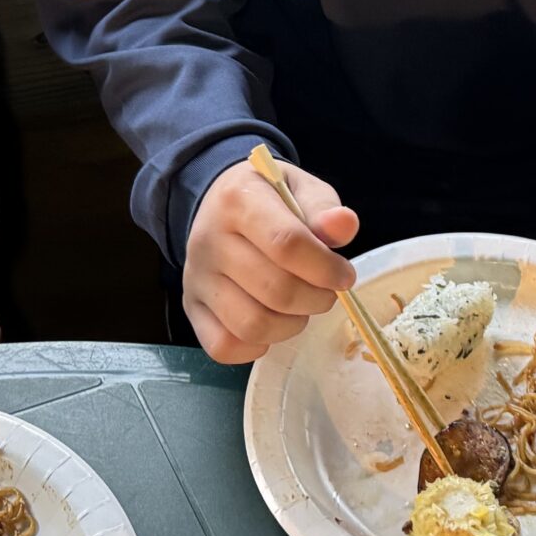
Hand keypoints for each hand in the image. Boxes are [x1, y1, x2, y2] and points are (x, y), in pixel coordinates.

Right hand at [183, 153, 357, 364]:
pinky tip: (271, 324)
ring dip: (291, 325)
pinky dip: (255, 347)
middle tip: (326, 292)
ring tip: (301, 308)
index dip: (325, 268)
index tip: (344, 275)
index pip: (287, 244)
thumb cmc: (269, 198)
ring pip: (252, 325)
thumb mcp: (299, 188)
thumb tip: (344, 225)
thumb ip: (323, 207)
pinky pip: (223, 346)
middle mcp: (208, 241)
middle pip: (275, 290)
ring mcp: (196, 278)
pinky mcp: (191, 307)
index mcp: (237, 201)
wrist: (218, 205)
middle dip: (316, 299)